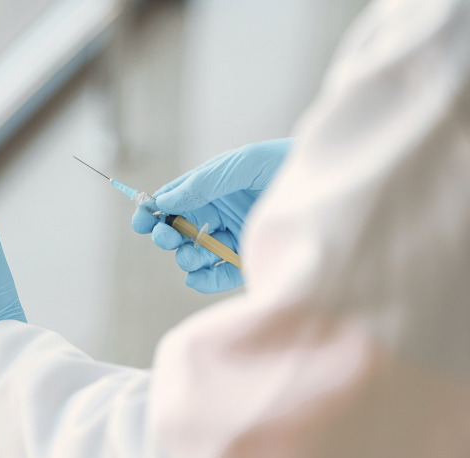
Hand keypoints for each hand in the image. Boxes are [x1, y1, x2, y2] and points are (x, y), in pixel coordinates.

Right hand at [132, 138, 291, 292]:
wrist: (329, 186)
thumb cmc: (284, 165)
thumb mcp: (240, 165)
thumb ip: (202, 183)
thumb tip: (165, 200)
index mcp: (210, 190)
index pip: (173, 202)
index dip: (152, 211)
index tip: (140, 220)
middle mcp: (218, 216)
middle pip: (179, 231)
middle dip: (167, 236)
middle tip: (165, 237)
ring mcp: (232, 240)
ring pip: (195, 255)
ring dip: (186, 257)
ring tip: (191, 255)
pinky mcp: (248, 263)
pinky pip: (217, 277)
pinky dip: (203, 280)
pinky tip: (198, 277)